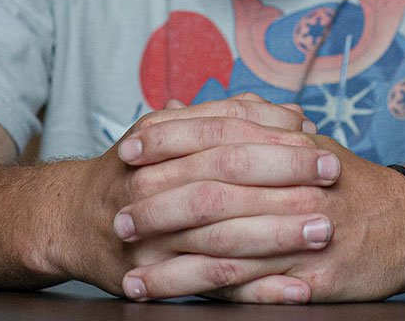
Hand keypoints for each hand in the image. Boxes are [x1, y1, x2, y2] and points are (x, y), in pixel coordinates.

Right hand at [50, 94, 337, 298]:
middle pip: (227, 179)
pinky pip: (213, 284)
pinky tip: (297, 289)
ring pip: (223, 234)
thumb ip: (231, 119)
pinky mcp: (154, 276)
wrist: (73, 220)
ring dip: (278, 236)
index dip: (276, 139)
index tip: (322, 145)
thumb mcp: (172, 132)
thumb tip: (293, 114)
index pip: (227, 133)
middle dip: (285, 182)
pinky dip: (259, 289)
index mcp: (161, 142)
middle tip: (332, 184)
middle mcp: (153, 183)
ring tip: (322, 234)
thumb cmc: (137, 171)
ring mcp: (152, 233)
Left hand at [119, 134, 404, 302]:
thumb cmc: (347, 182)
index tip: (126, 151)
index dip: (169, 142)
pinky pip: (252, 289)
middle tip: (118, 221)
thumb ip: (236, 124)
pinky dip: (209, 298)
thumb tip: (171, 110)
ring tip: (131, 277)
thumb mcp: (299, 141)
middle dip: (159, 209)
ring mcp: (302, 234)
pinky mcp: (311, 279)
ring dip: (172, 267)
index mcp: (288, 146)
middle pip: (213, 193)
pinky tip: (179, 303)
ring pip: (225, 249)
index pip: (217, 134)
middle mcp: (293, 186)